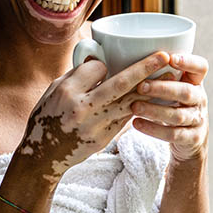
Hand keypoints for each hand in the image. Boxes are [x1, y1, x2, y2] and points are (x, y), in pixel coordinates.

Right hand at [15, 52, 169, 182]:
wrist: (42, 156)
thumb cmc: (48, 115)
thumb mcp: (55, 88)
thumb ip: (79, 73)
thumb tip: (102, 58)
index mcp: (68, 92)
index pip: (98, 69)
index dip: (105, 65)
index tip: (104, 67)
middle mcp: (83, 109)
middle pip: (121, 84)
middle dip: (145, 68)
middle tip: (165, 56)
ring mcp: (96, 126)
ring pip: (130, 103)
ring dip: (152, 88)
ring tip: (171, 76)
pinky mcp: (104, 139)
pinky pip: (127, 118)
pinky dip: (142, 106)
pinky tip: (155, 98)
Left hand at [131, 53, 208, 161]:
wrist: (188, 138)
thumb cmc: (172, 104)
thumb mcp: (173, 86)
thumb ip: (160, 73)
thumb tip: (124, 53)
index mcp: (195, 82)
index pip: (201, 67)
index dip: (188, 61)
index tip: (170, 58)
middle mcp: (200, 99)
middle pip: (186, 92)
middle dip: (163, 88)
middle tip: (141, 86)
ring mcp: (198, 119)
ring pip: (178, 115)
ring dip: (154, 110)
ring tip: (134, 106)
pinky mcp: (192, 138)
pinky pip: (173, 134)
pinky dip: (154, 129)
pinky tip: (137, 124)